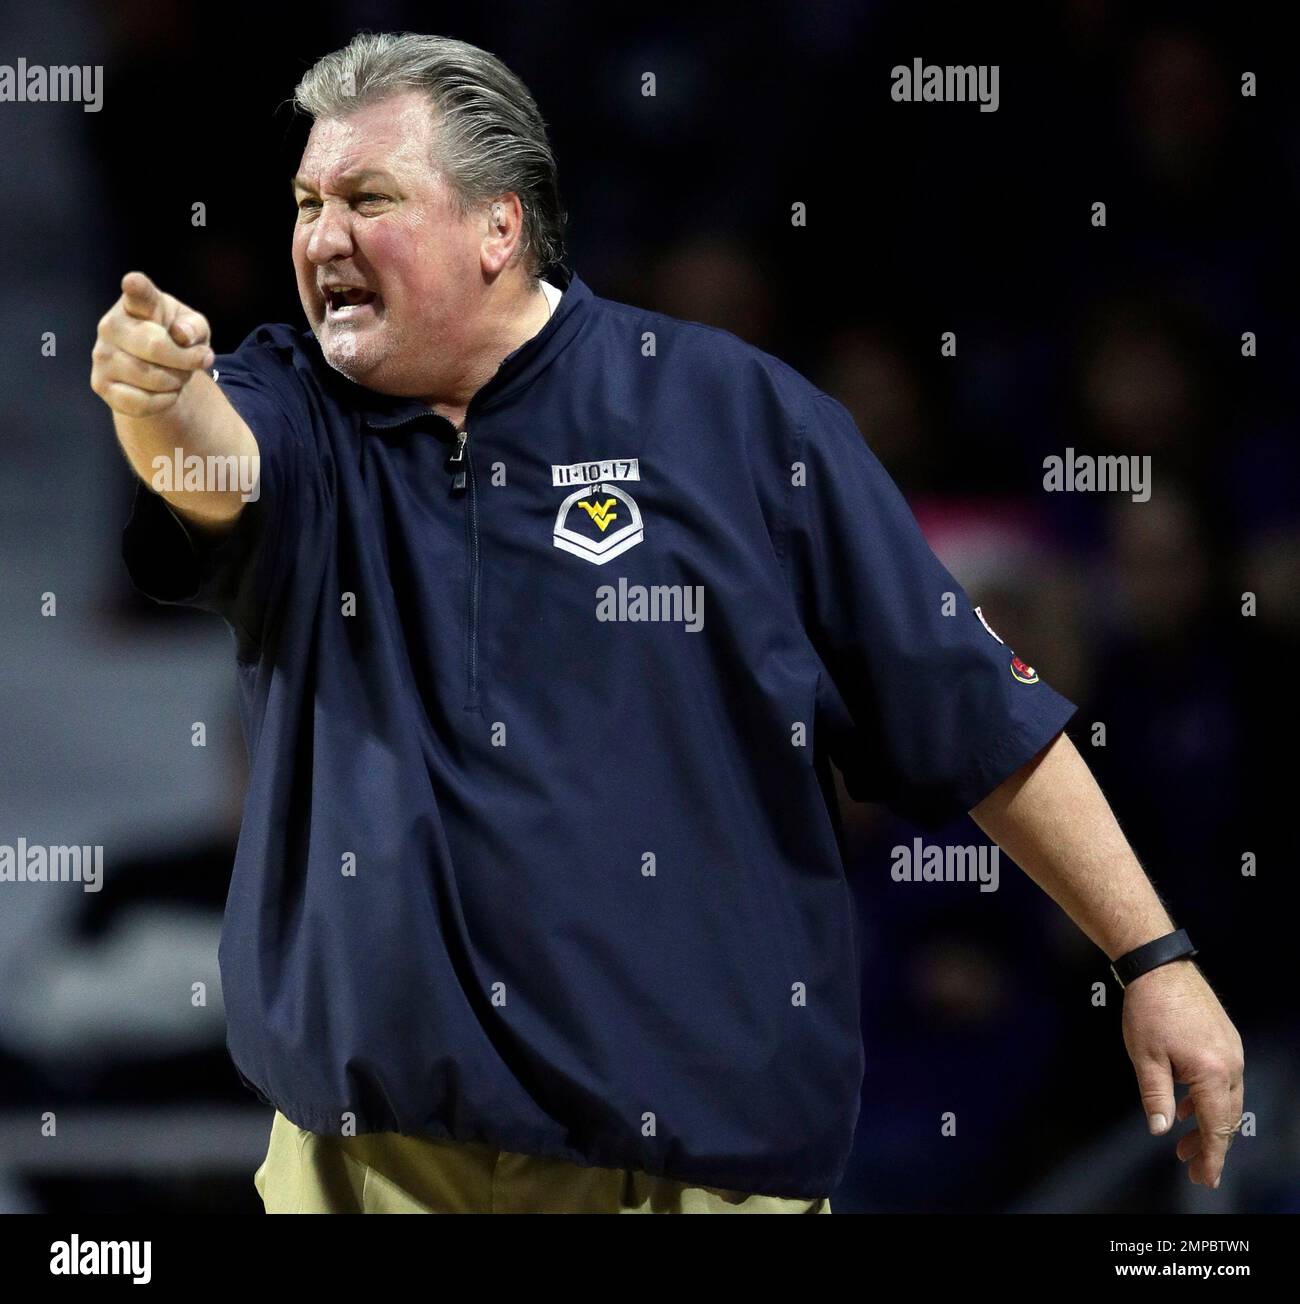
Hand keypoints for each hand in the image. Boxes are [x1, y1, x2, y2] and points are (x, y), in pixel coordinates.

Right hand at [90, 271, 214, 417]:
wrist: (157, 367)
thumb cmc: (176, 338)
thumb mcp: (194, 328)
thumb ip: (195, 328)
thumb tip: (182, 335)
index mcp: (137, 304)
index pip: (138, 294)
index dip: (136, 288)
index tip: (133, 282)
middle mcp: (112, 325)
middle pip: (155, 347)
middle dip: (185, 361)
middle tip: (195, 361)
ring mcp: (102, 355)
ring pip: (151, 378)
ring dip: (176, 382)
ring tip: (177, 375)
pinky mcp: (100, 384)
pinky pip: (141, 403)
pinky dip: (164, 401)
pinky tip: (164, 391)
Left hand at [1121, 959, 1244, 1188]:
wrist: (1160, 966)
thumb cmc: (1148, 1009)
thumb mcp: (1144, 1056)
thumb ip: (1155, 1096)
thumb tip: (1159, 1130)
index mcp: (1213, 1072)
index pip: (1216, 1125)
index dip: (1212, 1156)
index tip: (1205, 1179)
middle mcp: (1231, 1064)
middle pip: (1226, 1116)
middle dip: (1210, 1145)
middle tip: (1191, 1168)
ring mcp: (1232, 1050)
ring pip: (1226, 1099)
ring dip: (1207, 1122)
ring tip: (1184, 1143)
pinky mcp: (1226, 1040)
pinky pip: (1223, 1079)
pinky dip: (1206, 1098)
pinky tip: (1184, 1108)